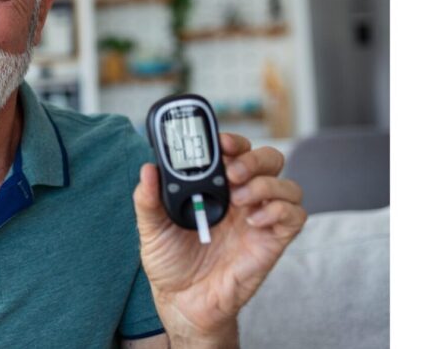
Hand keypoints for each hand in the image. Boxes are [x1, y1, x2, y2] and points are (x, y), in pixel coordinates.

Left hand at [132, 133, 305, 347]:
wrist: (183, 302)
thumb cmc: (170, 263)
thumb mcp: (151, 229)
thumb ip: (148, 200)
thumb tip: (148, 169)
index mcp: (215, 188)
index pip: (235, 152)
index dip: (233, 141)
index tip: (221, 142)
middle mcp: (242, 198)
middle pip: (268, 160)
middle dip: (254, 158)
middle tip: (232, 172)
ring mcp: (260, 219)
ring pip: (287, 184)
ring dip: (266, 184)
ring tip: (239, 199)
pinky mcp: (273, 241)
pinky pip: (295, 216)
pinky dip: (279, 210)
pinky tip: (253, 220)